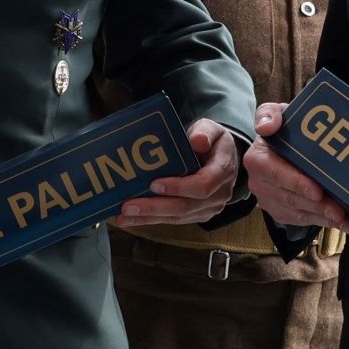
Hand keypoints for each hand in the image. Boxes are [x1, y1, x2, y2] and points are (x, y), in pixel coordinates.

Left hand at [114, 118, 242, 226]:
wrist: (224, 158)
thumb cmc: (213, 141)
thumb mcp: (212, 129)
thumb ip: (205, 132)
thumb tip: (197, 141)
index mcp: (222, 171)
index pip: (202, 185)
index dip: (179, 187)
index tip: (154, 184)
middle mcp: (218, 194)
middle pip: (185, 207)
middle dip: (155, 208)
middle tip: (129, 206)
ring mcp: (208, 207)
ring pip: (177, 217)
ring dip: (149, 218)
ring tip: (124, 216)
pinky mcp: (197, 214)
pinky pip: (174, 219)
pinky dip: (151, 219)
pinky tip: (131, 218)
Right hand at [242, 103, 348, 236]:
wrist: (279, 146)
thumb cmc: (282, 130)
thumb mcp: (275, 114)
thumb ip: (269, 114)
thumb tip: (266, 127)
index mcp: (257, 160)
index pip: (275, 174)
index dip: (296, 184)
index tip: (317, 191)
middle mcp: (260, 183)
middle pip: (290, 198)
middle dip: (317, 207)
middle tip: (340, 211)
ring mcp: (269, 199)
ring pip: (298, 213)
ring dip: (324, 218)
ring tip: (347, 221)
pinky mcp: (281, 211)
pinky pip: (301, 220)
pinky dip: (323, 222)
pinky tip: (343, 223)